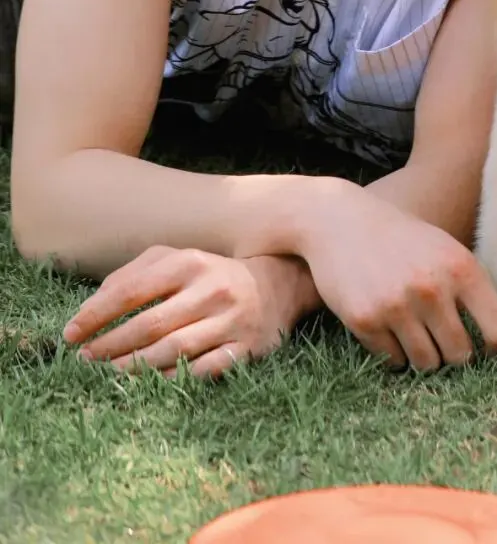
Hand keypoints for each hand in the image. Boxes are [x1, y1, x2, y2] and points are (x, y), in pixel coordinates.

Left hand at [61, 245, 314, 377]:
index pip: (132, 290)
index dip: (96, 315)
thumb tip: (92, 307)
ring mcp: (231, 320)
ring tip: (109, 373)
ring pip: (174, 351)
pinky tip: (150, 383)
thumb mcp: (177, 260)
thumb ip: (135, 274)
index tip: (70, 334)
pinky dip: (173, 380)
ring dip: (135, 367)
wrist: (278, 284)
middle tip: (84, 359)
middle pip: (150, 325)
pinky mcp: (246, 348)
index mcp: (190, 262)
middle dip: (111, 345)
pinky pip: (203, 371)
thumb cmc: (211, 274)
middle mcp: (211, 289)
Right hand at [300, 179, 496, 370]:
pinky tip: (388, 328)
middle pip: (461, 356)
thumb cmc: (401, 239)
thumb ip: (472, 287)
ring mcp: (397, 305)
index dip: (496, 348)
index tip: (485, 349)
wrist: (340, 221)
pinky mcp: (366, 320)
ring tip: (413, 332)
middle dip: (452, 354)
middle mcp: (432, 288)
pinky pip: (393, 361)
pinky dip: (393, 353)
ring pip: (427, 363)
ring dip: (422, 356)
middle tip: (440, 340)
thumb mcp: (446, 249)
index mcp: (461, 268)